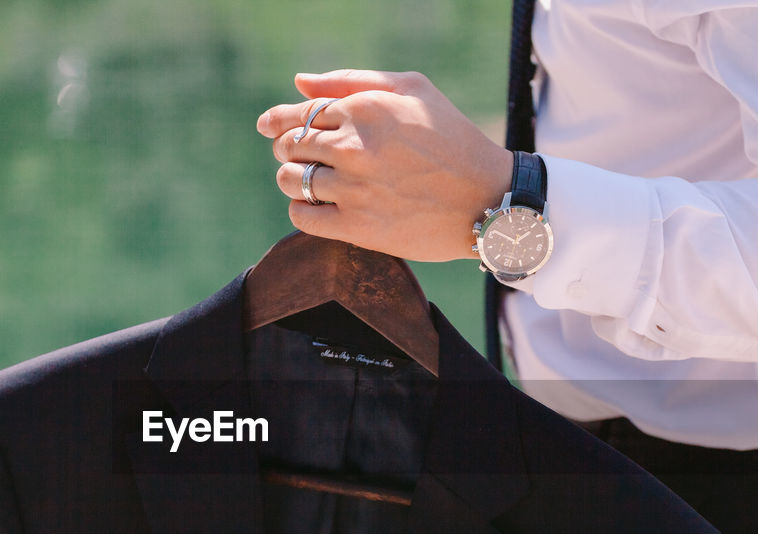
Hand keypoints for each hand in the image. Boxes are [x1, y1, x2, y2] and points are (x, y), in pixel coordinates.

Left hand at [256, 70, 512, 262]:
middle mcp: (355, 147)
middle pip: (289, 146)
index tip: (269, 127)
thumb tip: (298, 82)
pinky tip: (320, 205)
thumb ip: (352, 81)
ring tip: (311, 180)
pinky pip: (302, 216)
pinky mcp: (357, 227)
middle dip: (287, 150)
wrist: (488, 199)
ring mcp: (354, 189)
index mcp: (365, 109)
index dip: (277, 121)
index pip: (299, 113)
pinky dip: (301, 209)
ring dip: (292, 179)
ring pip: (290, 180)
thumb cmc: (452, 139)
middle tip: (301, 157)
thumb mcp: (413, 90)